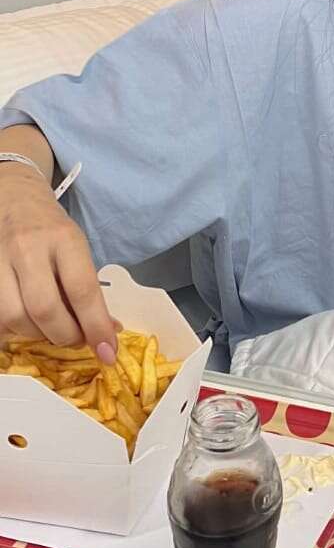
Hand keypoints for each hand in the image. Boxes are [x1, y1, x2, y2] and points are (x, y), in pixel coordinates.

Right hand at [0, 167, 117, 359]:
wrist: (12, 195)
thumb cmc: (50, 226)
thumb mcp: (76, 247)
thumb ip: (87, 289)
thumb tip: (107, 331)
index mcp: (63, 238)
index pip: (82, 290)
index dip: (96, 327)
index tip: (108, 352)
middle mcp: (28, 248)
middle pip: (45, 309)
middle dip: (66, 335)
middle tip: (76, 338)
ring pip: (13, 317)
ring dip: (36, 335)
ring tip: (50, 328)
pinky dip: (12, 329)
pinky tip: (25, 322)